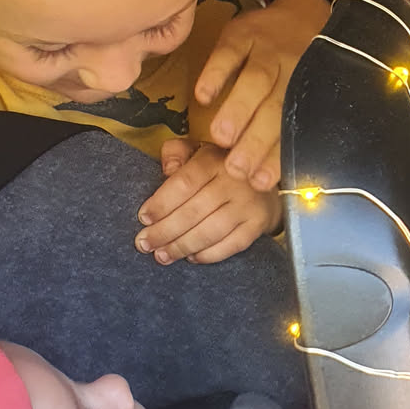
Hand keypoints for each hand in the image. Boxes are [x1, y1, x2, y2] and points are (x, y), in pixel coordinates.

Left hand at [136, 140, 281, 263]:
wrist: (265, 179)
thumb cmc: (221, 167)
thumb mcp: (197, 151)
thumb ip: (176, 152)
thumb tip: (167, 169)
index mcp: (215, 159)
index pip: (184, 183)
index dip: (161, 203)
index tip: (143, 218)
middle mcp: (235, 180)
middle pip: (193, 212)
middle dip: (164, 231)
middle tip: (144, 244)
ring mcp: (248, 204)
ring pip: (210, 232)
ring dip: (182, 247)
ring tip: (162, 255)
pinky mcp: (258, 224)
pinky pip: (231, 245)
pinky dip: (208, 255)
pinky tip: (191, 257)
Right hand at [193, 0, 329, 193]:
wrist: (302, 11)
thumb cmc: (297, 66)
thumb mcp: (298, 92)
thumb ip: (281, 127)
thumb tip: (263, 177)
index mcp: (303, 93)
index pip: (289, 128)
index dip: (275, 157)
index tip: (258, 182)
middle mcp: (289, 72)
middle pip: (274, 107)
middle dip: (256, 140)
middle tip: (235, 168)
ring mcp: (267, 50)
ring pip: (256, 80)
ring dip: (238, 109)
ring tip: (221, 137)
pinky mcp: (243, 32)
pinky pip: (230, 52)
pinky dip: (216, 73)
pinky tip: (202, 96)